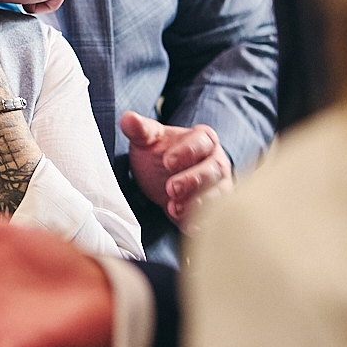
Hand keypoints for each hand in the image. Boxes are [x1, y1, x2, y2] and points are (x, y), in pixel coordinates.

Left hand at [119, 112, 231, 228]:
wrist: (162, 177)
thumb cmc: (158, 153)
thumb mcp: (147, 140)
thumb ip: (140, 130)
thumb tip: (127, 118)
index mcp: (203, 139)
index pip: (202, 142)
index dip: (187, 152)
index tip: (167, 162)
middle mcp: (217, 162)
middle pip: (213, 171)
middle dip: (193, 181)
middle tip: (171, 189)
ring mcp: (219, 186)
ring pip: (218, 195)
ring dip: (198, 203)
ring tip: (174, 209)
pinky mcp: (216, 208)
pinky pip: (216, 216)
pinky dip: (204, 223)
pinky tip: (191, 228)